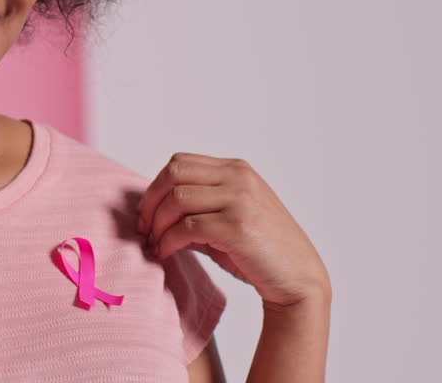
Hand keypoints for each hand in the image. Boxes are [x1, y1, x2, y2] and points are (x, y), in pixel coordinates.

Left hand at [135, 153, 329, 308]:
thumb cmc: (261, 251)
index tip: (146, 212)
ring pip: (177, 199)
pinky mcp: (237, 227)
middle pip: (174, 174)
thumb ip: (197, 208)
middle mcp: (238, 178)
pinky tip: (165, 252)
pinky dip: (167, 241)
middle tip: (143, 227)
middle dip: (150, 202)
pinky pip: (186, 227)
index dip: (155, 186)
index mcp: (236, 169)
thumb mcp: (229, 218)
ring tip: (154, 243)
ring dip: (156, 224)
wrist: (298, 278)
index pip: (180, 163)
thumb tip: (153, 212)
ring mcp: (239, 200)